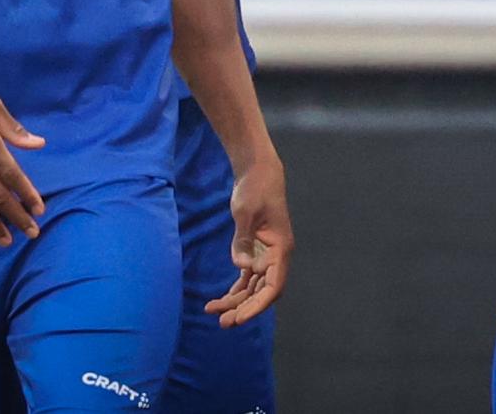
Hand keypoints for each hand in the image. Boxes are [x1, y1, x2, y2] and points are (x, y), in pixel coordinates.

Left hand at [204, 155, 292, 327]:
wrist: (258, 172)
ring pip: (254, 287)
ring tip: (214, 313)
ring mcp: (267, 255)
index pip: (273, 286)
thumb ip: (243, 241)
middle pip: (263, 291)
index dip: (258, 305)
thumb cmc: (255, 189)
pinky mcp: (256, 250)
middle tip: (223, 323)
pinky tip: (221, 301)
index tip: (240, 318)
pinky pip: (248, 278)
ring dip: (237, 301)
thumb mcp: (245, 213)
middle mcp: (276, 256)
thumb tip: (242, 268)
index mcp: (280, 248)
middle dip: (245, 308)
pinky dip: (236, 290)